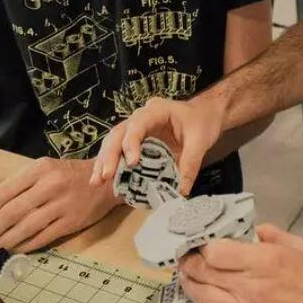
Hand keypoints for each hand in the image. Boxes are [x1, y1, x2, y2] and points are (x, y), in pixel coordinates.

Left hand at [0, 157, 121, 252]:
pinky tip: (17, 248)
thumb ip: (23, 183)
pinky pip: (43, 237)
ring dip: (8, 239)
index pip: (5, 190)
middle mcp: (50, 185)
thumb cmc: (70, 175)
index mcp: (40, 169)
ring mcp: (61, 205)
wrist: (107, 181)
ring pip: (26, 226)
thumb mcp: (47, 168)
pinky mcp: (71, 222)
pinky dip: (26, 245)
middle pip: (13, 211)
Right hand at [89, 95, 225, 195]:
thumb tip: (180, 192)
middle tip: (105, 176)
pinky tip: (101, 179)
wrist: (206, 115)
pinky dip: (110, 164)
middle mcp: (141, 117)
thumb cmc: (202, 122)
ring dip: (104, 161)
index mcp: (157, 110)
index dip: (131, 142)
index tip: (133, 162)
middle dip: (110, 155)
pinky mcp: (136, 141)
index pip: (138, 124)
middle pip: (119, 133)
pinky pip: (118, 150)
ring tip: (96, 181)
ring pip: (113, 141)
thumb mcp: (200, 142)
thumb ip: (190, 165)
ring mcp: (136, 128)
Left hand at [173, 224, 302, 302]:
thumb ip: (273, 236)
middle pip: (206, 272)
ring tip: (184, 278)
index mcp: (265, 260)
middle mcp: (254, 286)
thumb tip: (254, 231)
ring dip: (189, 286)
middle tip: (185, 257)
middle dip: (189, 263)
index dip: (202, 245)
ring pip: (206, 298)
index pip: (216, 251)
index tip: (199, 242)